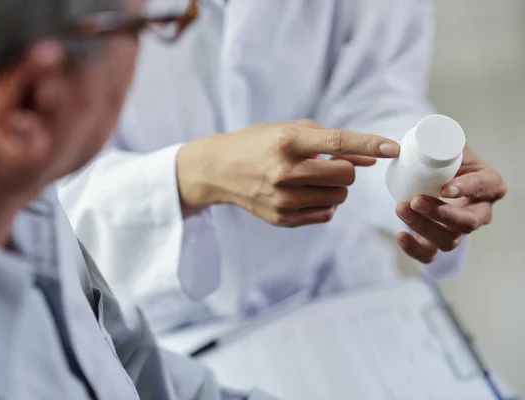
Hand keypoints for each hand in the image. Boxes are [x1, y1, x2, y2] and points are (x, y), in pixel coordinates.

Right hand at [177, 120, 399, 226]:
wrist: (220, 169)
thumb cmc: (259, 143)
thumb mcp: (291, 131)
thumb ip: (332, 142)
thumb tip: (371, 158)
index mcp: (287, 142)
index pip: (338, 143)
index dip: (370, 144)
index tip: (393, 148)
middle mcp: (284, 171)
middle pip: (345, 175)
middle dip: (345, 170)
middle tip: (328, 165)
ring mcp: (282, 199)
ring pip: (339, 198)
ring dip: (335, 188)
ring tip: (312, 180)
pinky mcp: (281, 219)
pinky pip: (325, 215)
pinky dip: (324, 204)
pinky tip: (305, 194)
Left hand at [395, 146, 506, 262]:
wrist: (429, 176)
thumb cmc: (444, 159)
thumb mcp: (449, 145)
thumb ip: (441, 137)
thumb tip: (422, 134)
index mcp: (488, 184)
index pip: (486, 187)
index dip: (468, 189)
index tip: (445, 188)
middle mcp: (479, 210)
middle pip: (469, 221)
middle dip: (442, 213)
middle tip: (416, 200)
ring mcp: (459, 230)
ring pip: (449, 239)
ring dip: (423, 227)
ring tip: (401, 208)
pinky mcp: (438, 242)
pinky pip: (431, 255)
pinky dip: (415, 250)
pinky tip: (400, 236)